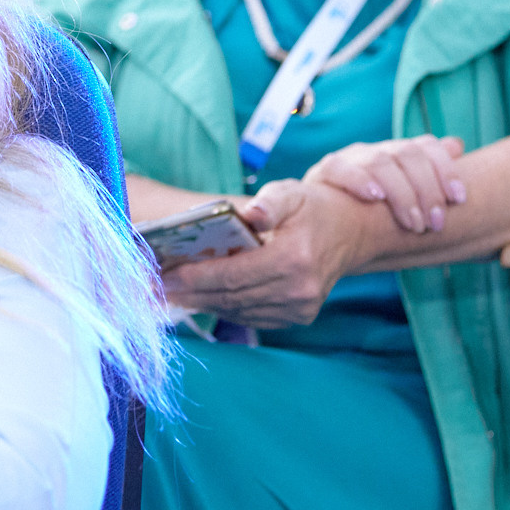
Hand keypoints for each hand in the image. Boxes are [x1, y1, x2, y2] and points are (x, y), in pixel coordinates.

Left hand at [159, 178, 372, 327]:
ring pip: (238, 310)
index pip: (233, 274)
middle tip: (158, 284)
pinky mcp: (298, 316)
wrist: (351, 232)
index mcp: (295, 258)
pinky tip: (203, 297)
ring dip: (203, 302)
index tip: (165, 274)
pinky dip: (225, 307)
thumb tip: (250, 215)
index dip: (196, 276)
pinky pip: (252, 316)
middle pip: (231, 296)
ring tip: (173, 292)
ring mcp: (300, 308)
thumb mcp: (291, 192)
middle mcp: (299, 289)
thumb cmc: (313, 207)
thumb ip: (269, 203)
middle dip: (191, 291)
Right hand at [303, 134, 467, 232]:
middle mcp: (375, 151)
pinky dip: (359, 180)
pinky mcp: (323, 173)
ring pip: (380, 162)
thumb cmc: (369, 213)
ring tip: (414, 223)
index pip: (426, 147)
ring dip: (401, 194)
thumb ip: (428, 171)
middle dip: (427, 190)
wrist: (321, 224)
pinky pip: (340, 168)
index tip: (459, 199)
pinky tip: (375, 197)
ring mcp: (349, 159)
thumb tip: (457, 145)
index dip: (446, 169)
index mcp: (396, 153)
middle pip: (408, 154)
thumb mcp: (401, 194)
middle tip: (435, 223)